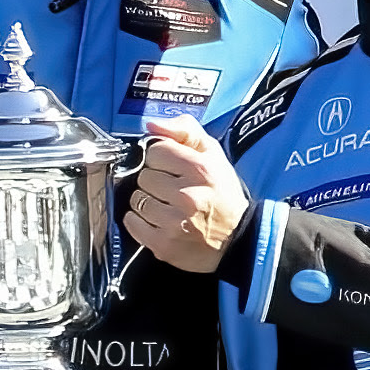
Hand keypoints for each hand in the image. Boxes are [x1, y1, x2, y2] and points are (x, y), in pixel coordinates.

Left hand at [122, 116, 249, 272]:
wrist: (237, 239)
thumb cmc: (221, 193)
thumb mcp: (213, 154)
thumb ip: (184, 130)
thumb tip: (151, 124)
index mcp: (201, 169)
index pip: (155, 151)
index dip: (161, 159)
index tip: (173, 168)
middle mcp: (188, 196)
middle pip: (144, 176)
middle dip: (155, 181)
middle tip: (172, 190)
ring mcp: (174, 223)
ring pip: (136, 199)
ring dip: (147, 201)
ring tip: (167, 206)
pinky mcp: (163, 244)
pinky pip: (131, 222)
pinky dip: (140, 221)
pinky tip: (158, 221)